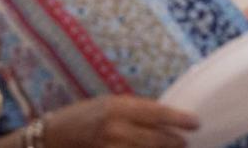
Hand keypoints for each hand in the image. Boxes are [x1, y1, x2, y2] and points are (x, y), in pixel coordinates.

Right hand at [40, 95, 200, 147]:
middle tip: (185, 142)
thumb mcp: (107, 105)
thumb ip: (134, 112)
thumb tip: (164, 119)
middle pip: (157, 139)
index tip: (195, 122)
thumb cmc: (81, 118)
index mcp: (116, 107)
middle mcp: (116, 129)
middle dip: (175, 142)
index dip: (179, 119)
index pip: (156, 113)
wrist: (52, 138)